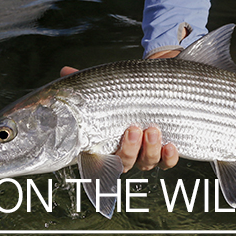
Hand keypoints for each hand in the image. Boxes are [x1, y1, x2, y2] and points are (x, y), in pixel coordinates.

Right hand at [59, 48, 182, 173]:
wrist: (154, 86)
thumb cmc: (125, 93)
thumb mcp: (106, 88)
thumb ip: (86, 84)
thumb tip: (66, 71)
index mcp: (108, 145)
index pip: (101, 163)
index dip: (103, 163)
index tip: (103, 150)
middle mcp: (128, 153)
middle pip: (126, 163)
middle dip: (130, 149)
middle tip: (133, 128)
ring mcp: (148, 153)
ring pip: (147, 163)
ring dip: (150, 149)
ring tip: (152, 129)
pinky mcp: (167, 149)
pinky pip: (168, 162)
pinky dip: (169, 157)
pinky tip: (170, 145)